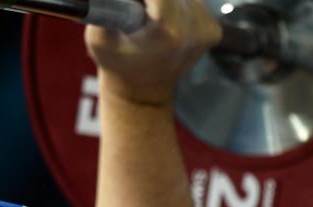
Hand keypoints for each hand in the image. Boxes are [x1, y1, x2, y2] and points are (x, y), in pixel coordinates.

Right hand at [85, 0, 221, 104]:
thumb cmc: (116, 62)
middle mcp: (194, 30)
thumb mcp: (99, 36)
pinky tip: (163, 20)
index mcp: (167, 32)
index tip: (133, 3)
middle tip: (138, 7)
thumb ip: (104, 6)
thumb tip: (111, 0)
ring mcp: (207, 30)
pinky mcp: (213, 30)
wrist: (142, 92)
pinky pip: (192, 2)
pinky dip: (176, 4)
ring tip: (148, 14)